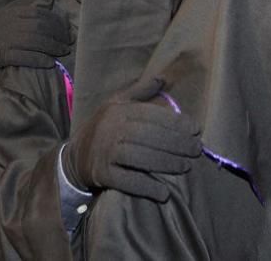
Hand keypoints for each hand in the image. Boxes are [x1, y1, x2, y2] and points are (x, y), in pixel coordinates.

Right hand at [0, 0, 70, 87]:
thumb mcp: (6, 17)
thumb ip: (25, 8)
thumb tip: (50, 2)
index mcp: (10, 10)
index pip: (39, 12)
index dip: (57, 21)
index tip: (68, 29)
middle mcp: (7, 21)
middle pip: (39, 26)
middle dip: (57, 34)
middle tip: (69, 42)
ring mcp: (2, 37)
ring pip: (34, 40)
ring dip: (52, 47)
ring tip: (63, 52)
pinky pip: (23, 56)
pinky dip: (39, 59)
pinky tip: (49, 63)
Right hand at [61, 78, 200, 201]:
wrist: (73, 158)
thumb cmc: (103, 128)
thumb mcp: (115, 104)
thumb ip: (140, 91)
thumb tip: (163, 78)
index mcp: (118, 111)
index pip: (150, 115)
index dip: (175, 122)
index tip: (196, 129)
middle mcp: (111, 129)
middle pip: (148, 136)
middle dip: (176, 143)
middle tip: (196, 149)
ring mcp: (106, 153)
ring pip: (140, 158)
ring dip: (166, 163)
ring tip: (186, 166)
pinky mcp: (103, 174)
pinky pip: (128, 181)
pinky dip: (146, 187)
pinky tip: (163, 192)